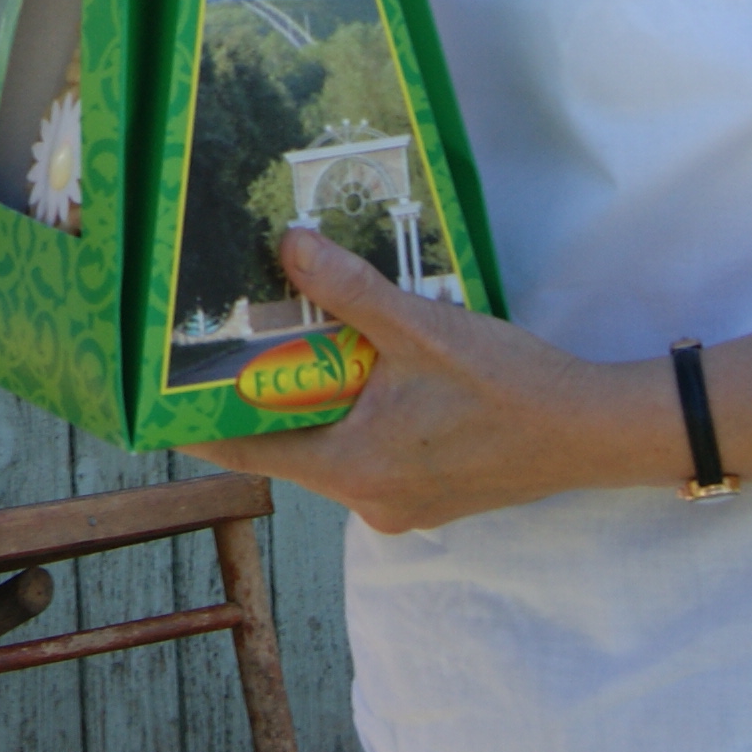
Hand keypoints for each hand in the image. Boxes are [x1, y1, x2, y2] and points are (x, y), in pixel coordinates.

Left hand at [187, 230, 651, 535]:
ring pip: (331, 446)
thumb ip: (349, 291)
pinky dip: (357, 414)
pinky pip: (368, 453)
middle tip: (235, 335)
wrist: (593, 431)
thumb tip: (288, 247)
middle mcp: (367, 501)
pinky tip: (369, 368)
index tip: (157, 388)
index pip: (244, 451)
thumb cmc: (509, 386)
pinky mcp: (428, 495)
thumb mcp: (420, 328)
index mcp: (352, 471)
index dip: (196, 419)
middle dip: (265, 392)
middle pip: (287, 445)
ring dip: (318, 398)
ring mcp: (399, 504)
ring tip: (303, 338)